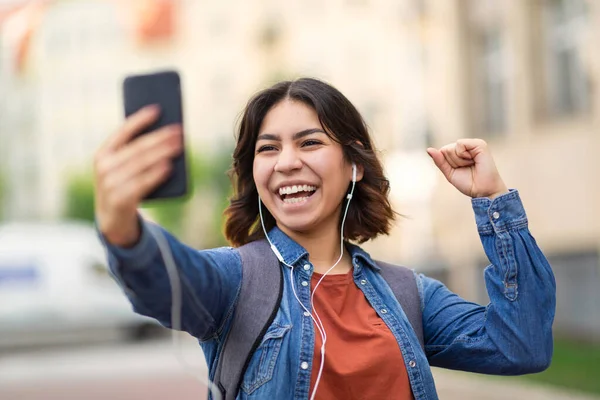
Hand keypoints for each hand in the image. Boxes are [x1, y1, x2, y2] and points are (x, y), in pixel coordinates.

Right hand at [93, 105, 181, 245]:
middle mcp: (104, 167)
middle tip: (179, 130)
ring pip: (142, 164)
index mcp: (103, 153)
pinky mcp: (120, 199)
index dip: (140, 119)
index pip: (123, 131)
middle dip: (160, 137)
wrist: (112, 220)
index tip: (158, 109)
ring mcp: (110, 184)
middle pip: (137, 148)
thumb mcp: (122, 167)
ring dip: (163, 152)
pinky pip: (143, 183)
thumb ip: (135, 152)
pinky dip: (157, 174)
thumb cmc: (123, 185)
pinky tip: (170, 166)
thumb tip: (165, 135)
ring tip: (179, 145)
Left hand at [426, 138, 508, 199]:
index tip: (460, 170)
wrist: (483, 191)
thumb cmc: (468, 183)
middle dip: (453, 162)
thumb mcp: (449, 172)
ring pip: (452, 147)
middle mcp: (467, 146)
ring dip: (459, 161)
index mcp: (460, 152)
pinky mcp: (479, 144)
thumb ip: (440, 161)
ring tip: (471, 165)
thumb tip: (428, 149)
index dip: (448, 164)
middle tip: (467, 168)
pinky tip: (473, 160)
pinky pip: (460, 144)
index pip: (442, 152)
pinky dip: (463, 155)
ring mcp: (473, 144)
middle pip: (446, 149)